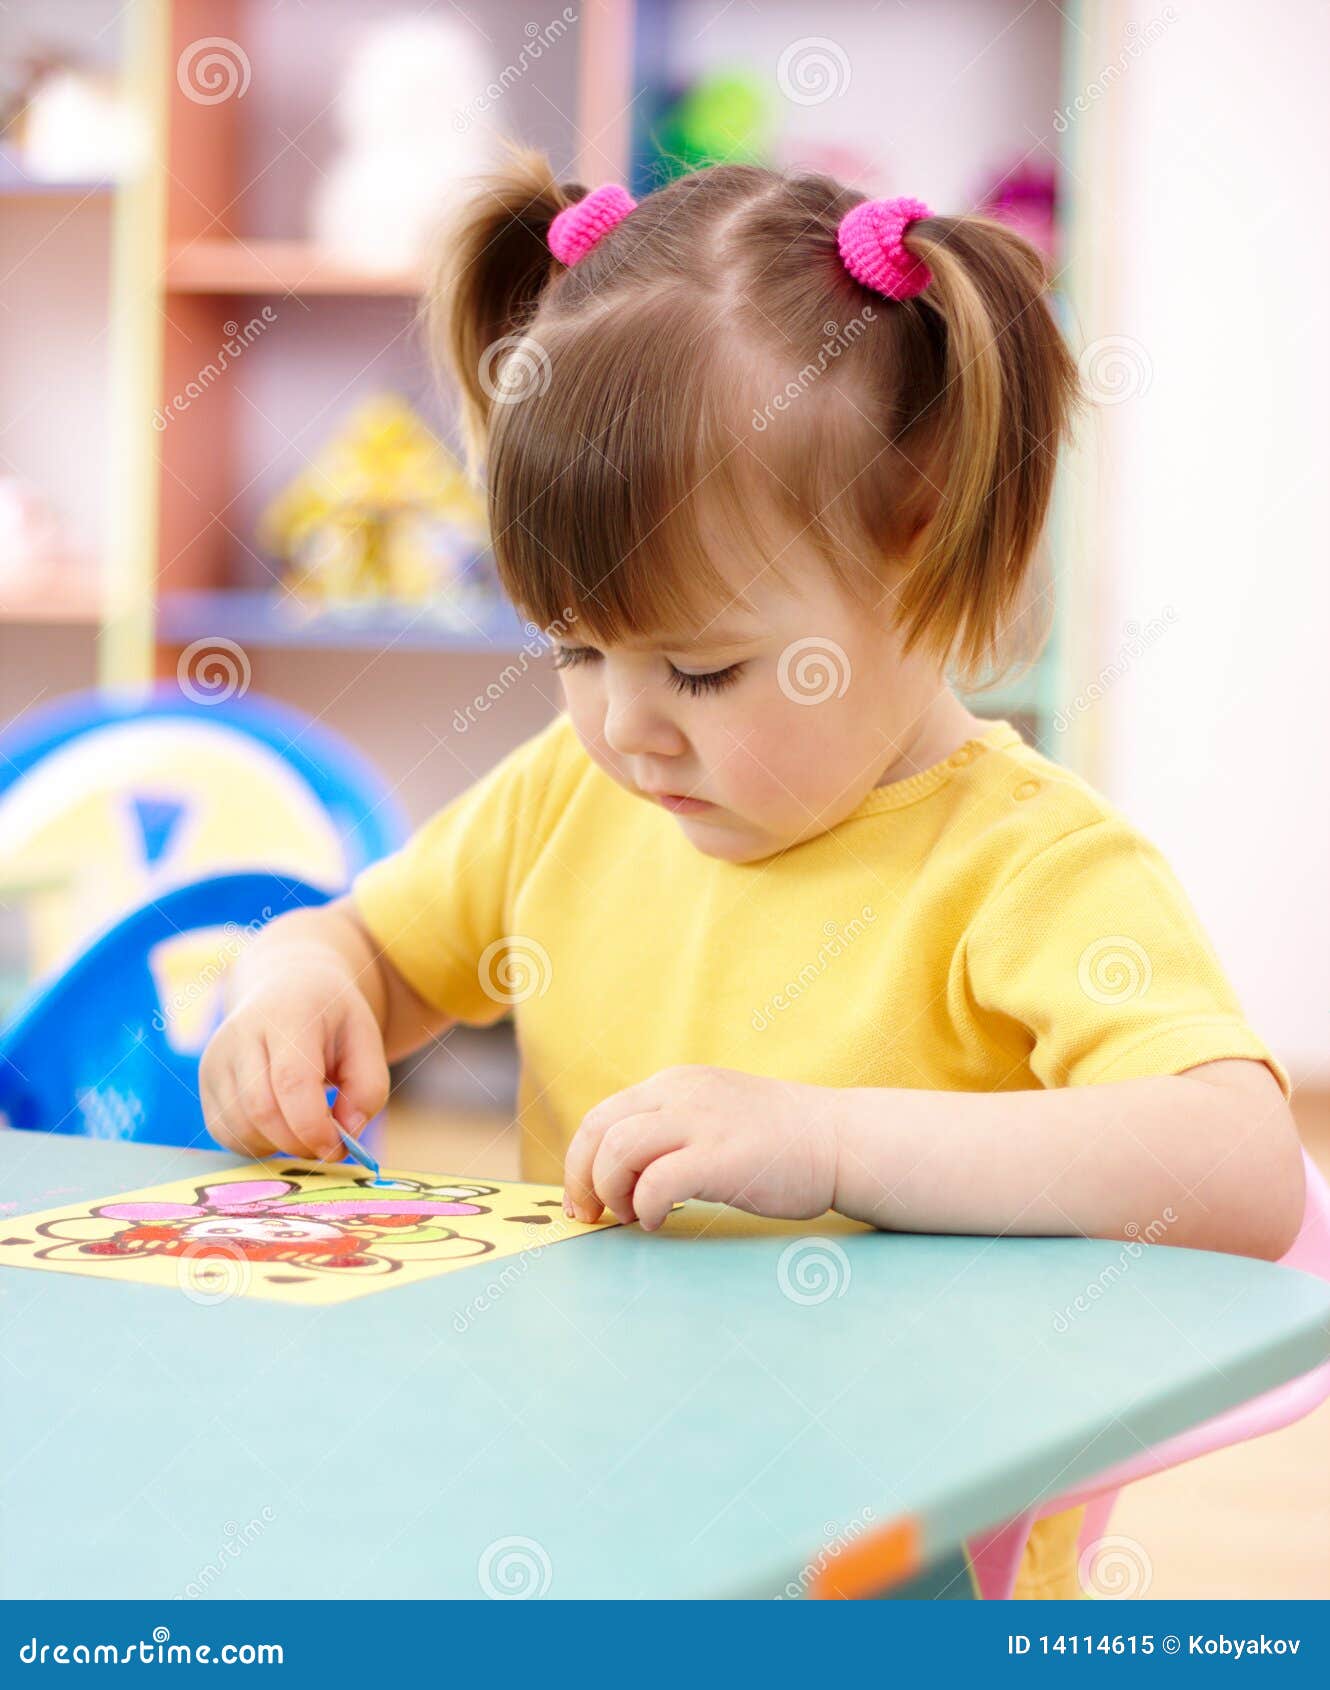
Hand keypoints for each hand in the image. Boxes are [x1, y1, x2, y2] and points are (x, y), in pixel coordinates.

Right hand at [199, 953, 389, 1162]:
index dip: (313, 1126)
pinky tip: (281, 1126)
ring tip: (307, 1128)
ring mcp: (216, 1057)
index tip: (339, 1147)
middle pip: (261, 1110)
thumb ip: (368, 1089)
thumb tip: (348, 1135)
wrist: (289, 988)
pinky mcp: (206, 1081)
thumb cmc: (332, 1020)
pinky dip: (257, 1144)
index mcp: (288, 1015)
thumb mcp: (367, 1041)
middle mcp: (241, 1033)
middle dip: (299, 1143)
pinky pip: (225, 1132)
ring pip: (241, 1128)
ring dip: (280, 1146)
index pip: (291, 1080)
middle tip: (329, 1147)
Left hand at [562, 1065, 840, 1230]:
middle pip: (598, 1129)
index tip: (584, 1199)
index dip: (580, 1161)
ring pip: (617, 1150)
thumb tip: (622, 1170)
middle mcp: (681, 1094)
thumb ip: (672, 1128)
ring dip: (611, 1191)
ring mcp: (702, 1123)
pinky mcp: (722, 1157)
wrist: (841, 1140)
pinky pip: (656, 1182)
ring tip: (632, 1216)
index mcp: (675, 1084)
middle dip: (581, 1178)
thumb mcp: (714, 1112)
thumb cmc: (780, 1141)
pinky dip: (644, 1207)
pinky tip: (658, 1220)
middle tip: (590, 1216)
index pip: (602, 1116)